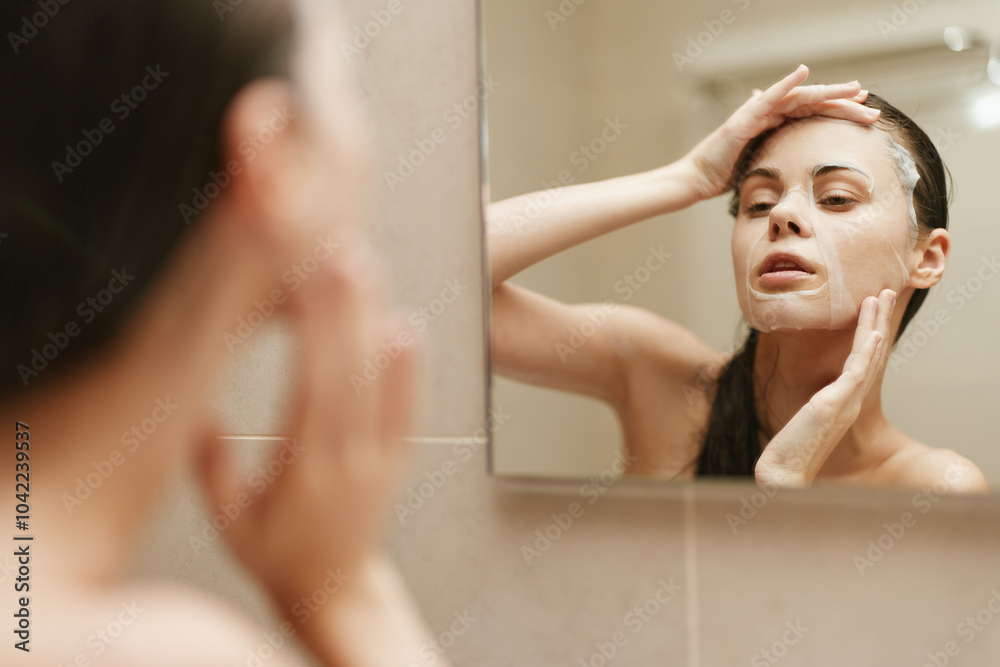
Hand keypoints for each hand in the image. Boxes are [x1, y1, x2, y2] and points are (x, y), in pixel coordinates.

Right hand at [196, 240, 417, 608]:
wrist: (334, 590)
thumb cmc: (275, 555)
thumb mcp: (229, 523)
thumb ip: (213, 469)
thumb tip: (195, 411)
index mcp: (303, 471)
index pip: (312, 389)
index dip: (314, 333)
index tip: (308, 282)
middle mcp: (348, 459)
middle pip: (350, 374)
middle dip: (347, 309)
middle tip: (342, 251)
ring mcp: (379, 458)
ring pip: (381, 383)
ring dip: (375, 321)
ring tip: (368, 268)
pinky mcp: (397, 459)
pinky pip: (408, 410)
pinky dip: (411, 368)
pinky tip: (407, 326)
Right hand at [682, 64, 880, 201]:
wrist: (697, 180)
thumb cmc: (723, 175)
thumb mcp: (758, 165)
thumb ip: (772, 155)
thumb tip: (785, 154)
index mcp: (774, 126)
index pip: (812, 114)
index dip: (838, 112)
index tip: (864, 115)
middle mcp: (768, 114)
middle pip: (812, 103)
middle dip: (842, 102)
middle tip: (870, 102)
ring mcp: (756, 113)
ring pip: (799, 97)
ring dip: (827, 91)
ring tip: (853, 88)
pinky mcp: (744, 118)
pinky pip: (769, 97)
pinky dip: (785, 84)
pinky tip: (803, 73)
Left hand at [754, 288, 895, 487]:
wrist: (782, 476)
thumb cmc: (788, 454)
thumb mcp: (802, 423)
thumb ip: (809, 410)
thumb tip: (806, 402)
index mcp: (843, 404)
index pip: (862, 363)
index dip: (870, 335)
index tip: (872, 312)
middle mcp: (850, 401)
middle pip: (870, 353)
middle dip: (876, 320)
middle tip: (883, 292)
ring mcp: (845, 402)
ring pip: (866, 356)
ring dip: (873, 324)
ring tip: (877, 297)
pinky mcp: (834, 404)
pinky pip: (856, 373)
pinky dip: (866, 352)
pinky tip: (873, 333)